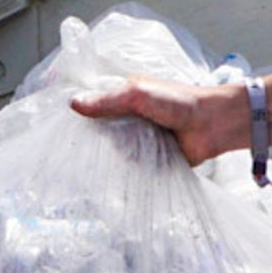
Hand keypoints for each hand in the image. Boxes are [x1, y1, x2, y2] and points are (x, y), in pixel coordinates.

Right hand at [71, 77, 248, 161]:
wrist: (213, 124)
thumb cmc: (179, 101)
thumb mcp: (138, 94)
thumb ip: (107, 101)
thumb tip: (73, 104)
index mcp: (125, 98)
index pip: (94, 106)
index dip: (79, 114)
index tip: (58, 125)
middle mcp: (130, 119)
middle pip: (100, 131)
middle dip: (88, 140)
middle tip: (66, 152)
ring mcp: (139, 139)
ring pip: (113, 150)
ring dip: (105, 157)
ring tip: (83, 169)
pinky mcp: (150, 159)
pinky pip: (131, 166)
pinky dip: (123, 170)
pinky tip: (108, 178)